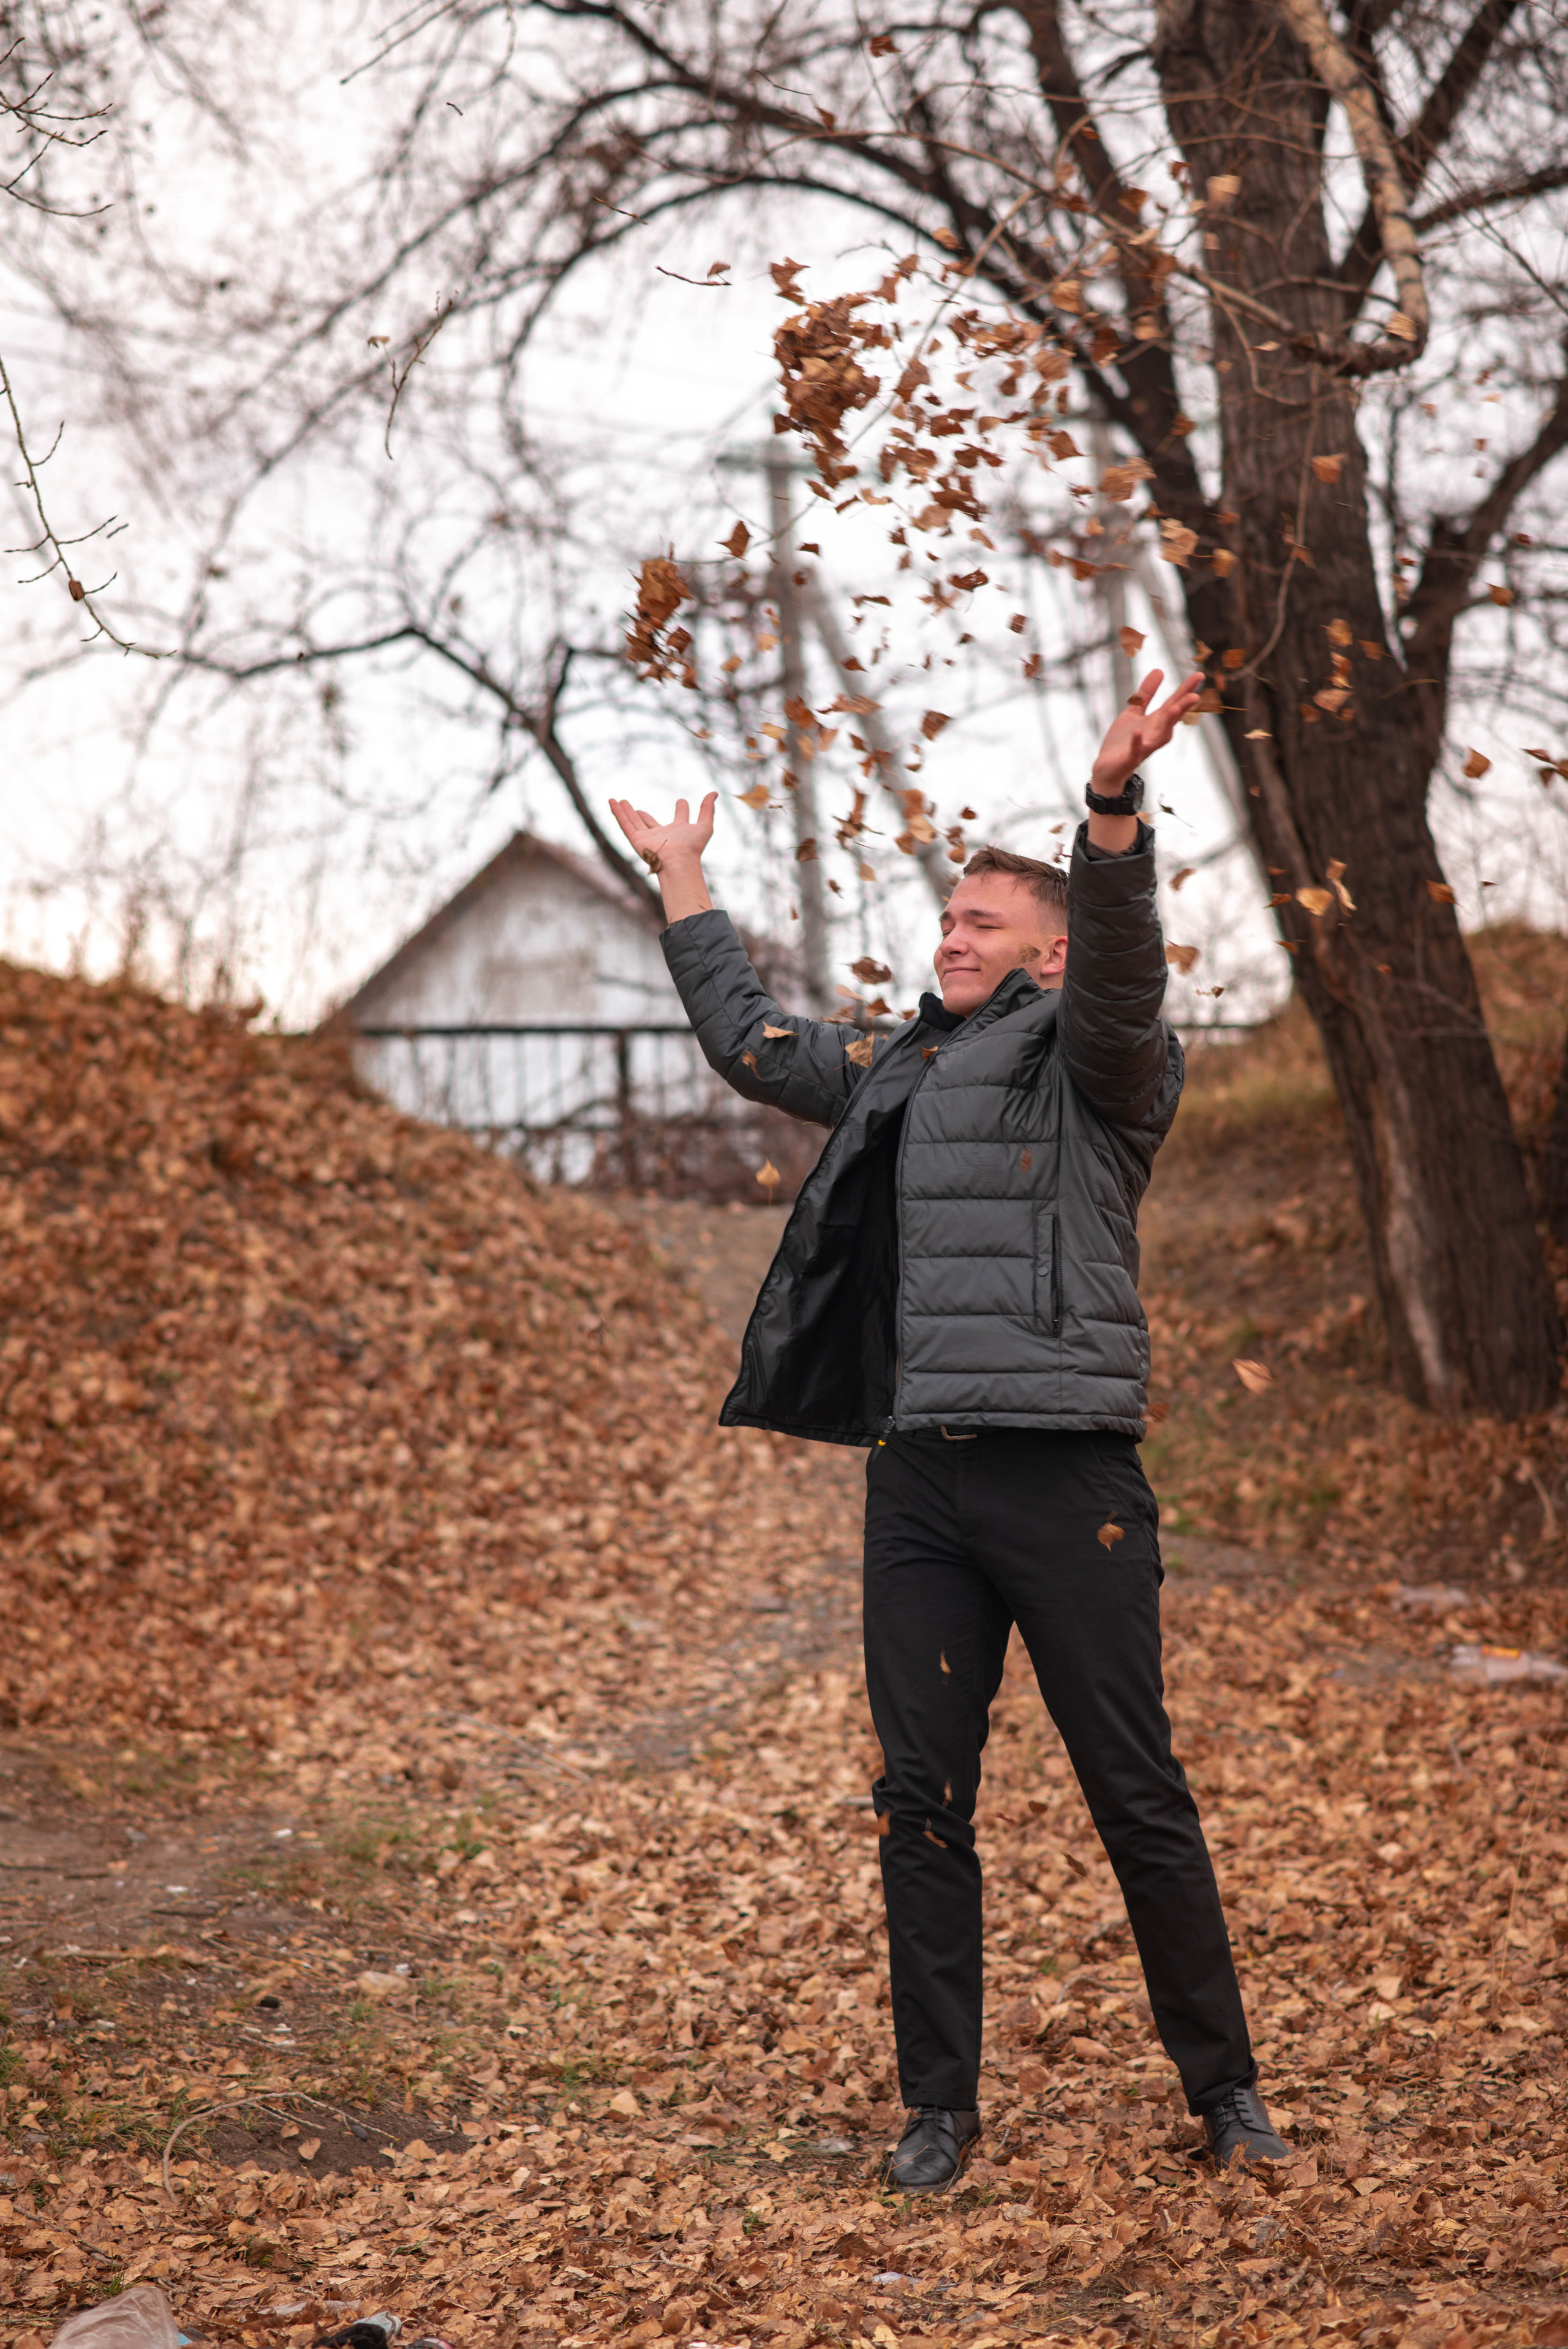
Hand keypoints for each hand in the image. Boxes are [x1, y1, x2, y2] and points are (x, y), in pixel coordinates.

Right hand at [609, 791, 716, 873]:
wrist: (679, 861)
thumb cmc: (693, 847)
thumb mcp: (705, 825)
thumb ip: (707, 809)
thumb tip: (714, 793)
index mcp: (678, 831)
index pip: (679, 818)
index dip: (681, 809)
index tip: (682, 801)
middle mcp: (661, 835)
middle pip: (649, 822)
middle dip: (642, 815)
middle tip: (636, 807)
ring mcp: (647, 838)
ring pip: (633, 822)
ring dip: (625, 811)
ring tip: (618, 801)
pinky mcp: (636, 840)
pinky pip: (624, 824)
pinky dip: (617, 813)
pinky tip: (612, 802)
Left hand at [1090, 669, 1204, 794]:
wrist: (1108, 768)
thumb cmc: (1122, 741)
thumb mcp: (1134, 712)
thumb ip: (1146, 694)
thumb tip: (1160, 670)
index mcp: (1156, 722)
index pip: (1174, 703)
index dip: (1186, 690)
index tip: (1199, 675)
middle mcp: (1154, 734)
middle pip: (1171, 719)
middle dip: (1183, 708)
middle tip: (1195, 696)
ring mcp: (1144, 746)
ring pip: (1160, 736)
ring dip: (1167, 723)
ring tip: (1174, 709)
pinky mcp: (1130, 757)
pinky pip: (1135, 750)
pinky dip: (1137, 742)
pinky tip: (1137, 732)